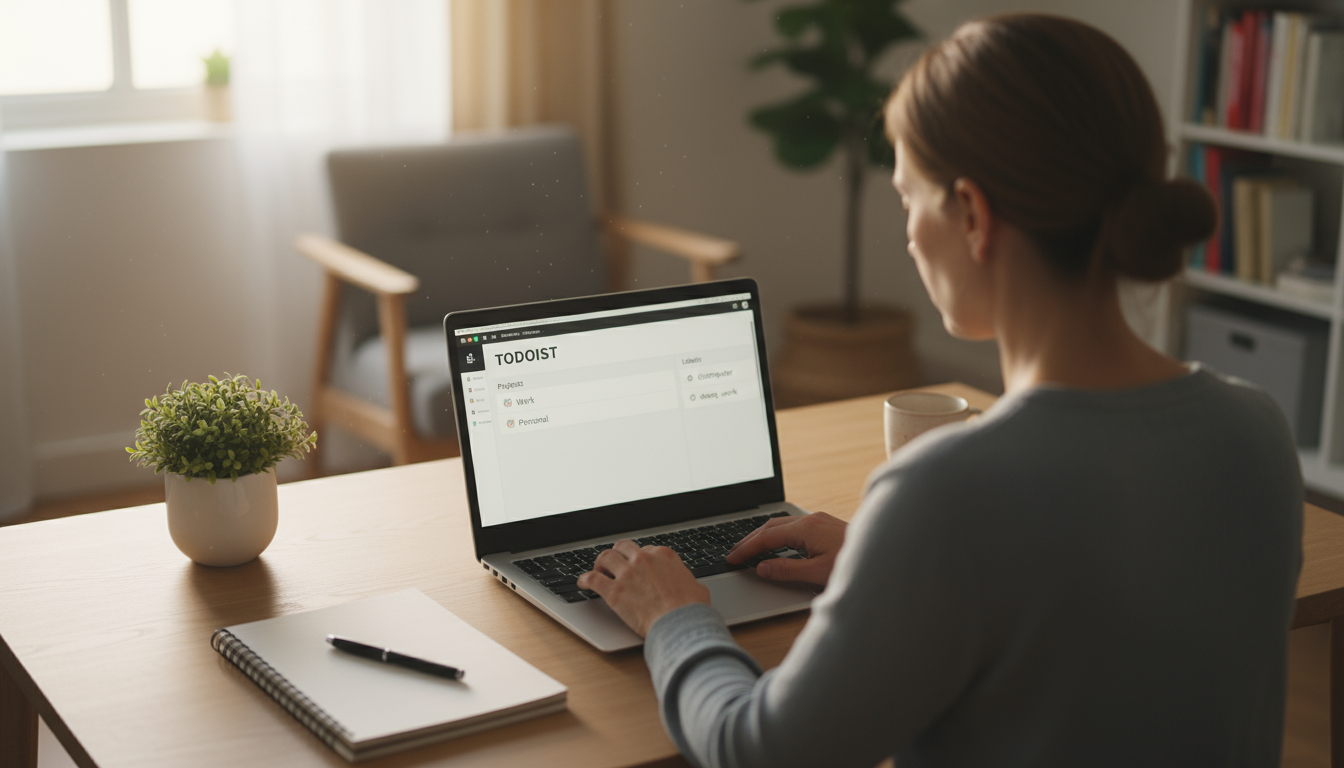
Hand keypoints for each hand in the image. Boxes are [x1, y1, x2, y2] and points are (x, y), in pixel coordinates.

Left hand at [578, 540, 710, 636]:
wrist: (680, 625)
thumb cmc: (691, 610)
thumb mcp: (697, 588)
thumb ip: (687, 581)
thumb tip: (690, 587)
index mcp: (663, 555)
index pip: (644, 550)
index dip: (638, 559)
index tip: (635, 567)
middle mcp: (643, 560)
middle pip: (622, 547)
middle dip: (617, 555)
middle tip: (614, 565)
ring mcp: (627, 574)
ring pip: (604, 557)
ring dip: (600, 564)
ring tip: (598, 571)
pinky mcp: (614, 591)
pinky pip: (592, 579)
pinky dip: (585, 579)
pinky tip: (583, 583)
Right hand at [726, 512, 846, 586]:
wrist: (886, 556)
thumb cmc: (856, 564)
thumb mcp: (818, 573)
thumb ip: (787, 570)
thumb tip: (762, 567)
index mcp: (806, 529)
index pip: (766, 537)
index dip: (746, 548)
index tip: (732, 558)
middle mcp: (811, 520)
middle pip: (770, 526)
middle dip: (749, 539)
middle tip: (734, 554)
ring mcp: (818, 520)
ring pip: (781, 524)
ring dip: (762, 536)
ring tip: (748, 549)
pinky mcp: (824, 525)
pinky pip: (792, 526)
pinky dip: (776, 535)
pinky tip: (775, 545)